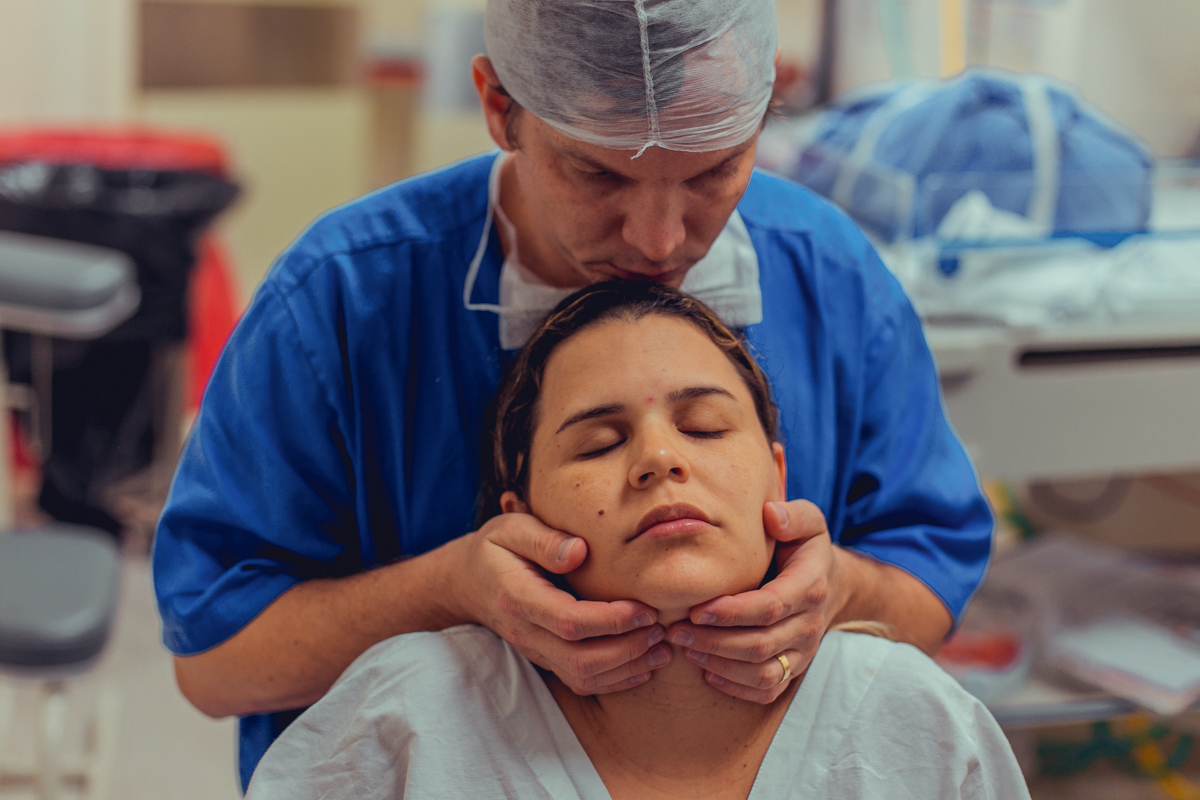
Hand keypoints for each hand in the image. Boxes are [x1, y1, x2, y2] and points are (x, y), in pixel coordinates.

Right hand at [448, 512, 671, 694]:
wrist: (467, 582)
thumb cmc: (496, 549)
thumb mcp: (511, 529)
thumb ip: (544, 539)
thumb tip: (579, 552)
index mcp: (518, 598)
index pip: (569, 621)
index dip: (611, 621)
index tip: (645, 610)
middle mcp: (525, 633)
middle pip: (579, 660)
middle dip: (627, 650)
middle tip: (661, 629)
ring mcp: (535, 651)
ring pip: (582, 677)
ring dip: (627, 669)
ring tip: (662, 649)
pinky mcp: (546, 659)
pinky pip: (581, 682)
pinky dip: (617, 680)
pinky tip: (644, 665)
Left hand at [666, 499, 833, 702]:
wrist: (829, 582)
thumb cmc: (803, 547)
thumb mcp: (808, 522)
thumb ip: (793, 515)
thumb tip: (771, 515)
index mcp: (810, 586)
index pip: (769, 607)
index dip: (731, 612)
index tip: (695, 610)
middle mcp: (810, 624)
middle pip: (761, 644)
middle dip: (714, 641)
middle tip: (676, 632)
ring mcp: (804, 651)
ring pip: (764, 673)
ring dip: (721, 665)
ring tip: (686, 650)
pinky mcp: (795, 668)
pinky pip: (769, 690)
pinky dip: (737, 687)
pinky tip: (707, 672)